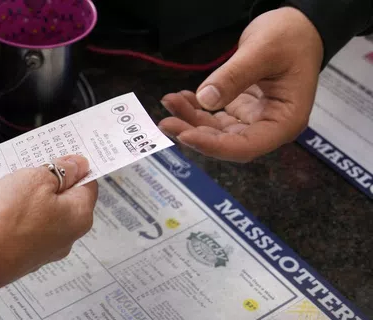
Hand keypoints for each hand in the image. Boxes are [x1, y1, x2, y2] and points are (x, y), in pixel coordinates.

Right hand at [0, 155, 97, 287]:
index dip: (75, 166)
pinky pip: (27, 227)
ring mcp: (45, 250)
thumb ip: (62, 170)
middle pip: (66, 199)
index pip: (88, 184)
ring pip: (44, 213)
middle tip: (31, 165)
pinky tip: (2, 204)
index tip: (60, 154)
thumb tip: (79, 165)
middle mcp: (68, 237)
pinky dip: (18, 214)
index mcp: (80, 217)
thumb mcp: (36, 179)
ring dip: (31, 196)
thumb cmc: (6, 216)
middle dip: (51, 180)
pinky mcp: (23, 256)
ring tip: (12, 182)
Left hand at [159, 7, 323, 161]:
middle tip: (167, 123)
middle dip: (195, 133)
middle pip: (227, 141)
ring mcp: (255, 120)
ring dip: (192, 120)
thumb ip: (234, 76)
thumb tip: (205, 99)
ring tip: (170, 102)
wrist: (299, 26)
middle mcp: (270, 126)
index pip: (246, 146)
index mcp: (285, 121)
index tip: (187, 136)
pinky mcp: (243, 110)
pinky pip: (217, 117)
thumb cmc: (291, 37)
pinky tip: (183, 98)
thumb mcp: (262, 51)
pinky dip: (198, 110)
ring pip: (218, 130)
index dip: (214, 146)